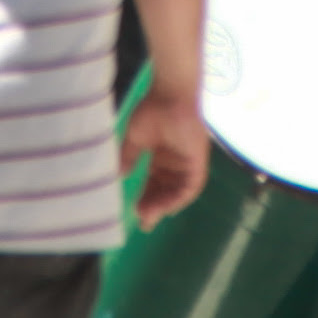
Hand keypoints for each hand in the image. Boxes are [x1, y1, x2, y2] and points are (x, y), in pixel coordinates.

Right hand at [120, 80, 209, 229]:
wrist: (171, 94)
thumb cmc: (153, 110)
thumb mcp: (135, 138)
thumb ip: (129, 157)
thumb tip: (120, 176)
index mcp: (161, 156)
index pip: (154, 183)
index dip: (146, 198)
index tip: (135, 212)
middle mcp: (175, 162)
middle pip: (165, 191)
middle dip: (155, 208)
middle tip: (143, 223)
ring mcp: (188, 162)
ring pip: (178, 192)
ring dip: (165, 205)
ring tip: (150, 216)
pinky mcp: (198, 161)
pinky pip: (192, 186)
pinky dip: (180, 198)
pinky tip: (168, 208)